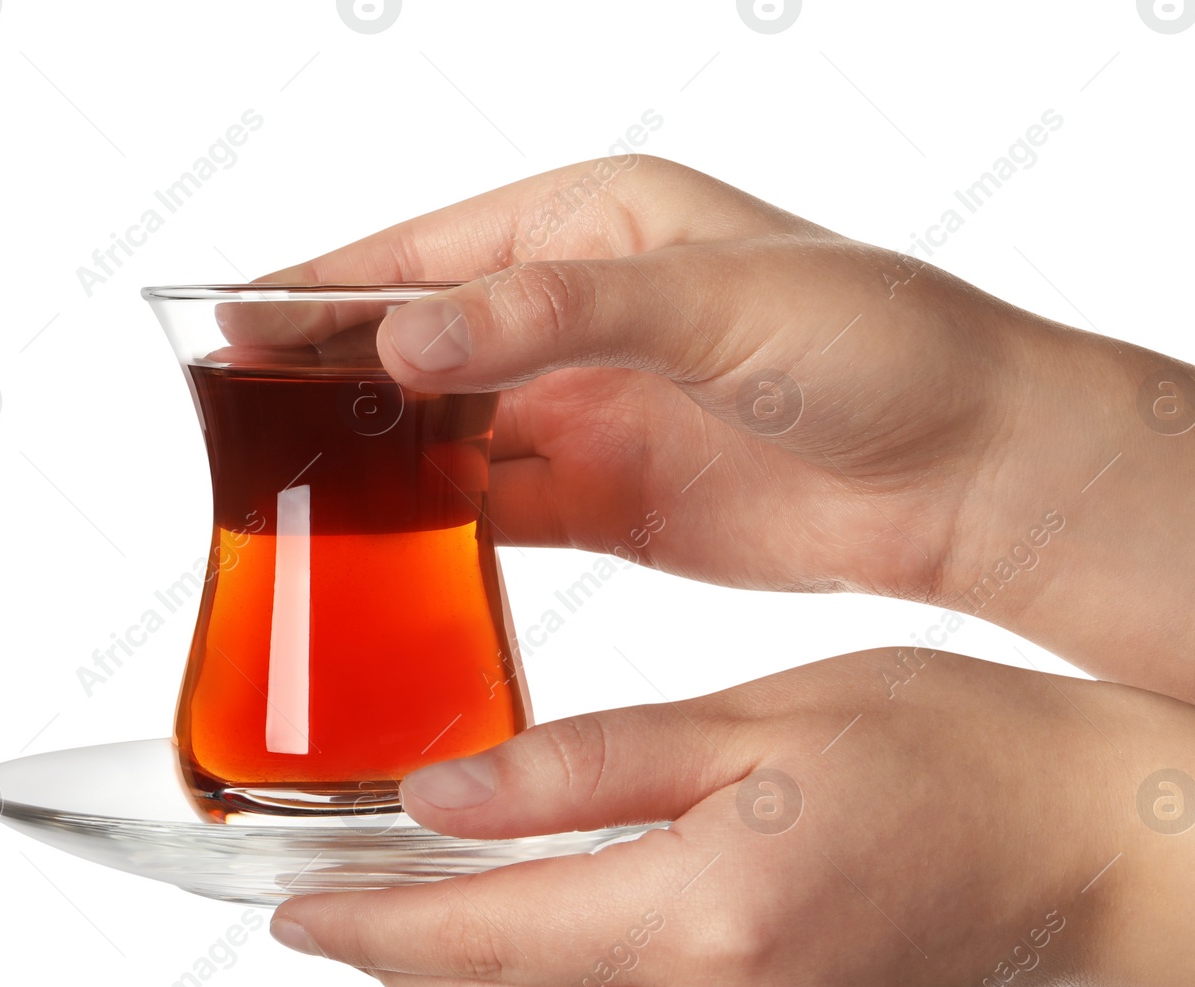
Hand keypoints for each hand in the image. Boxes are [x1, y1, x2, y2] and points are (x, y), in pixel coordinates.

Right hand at [256, 156, 1031, 600]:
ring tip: (280, 495)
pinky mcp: (608, 500)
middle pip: (416, 345)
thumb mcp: (717, 304)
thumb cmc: (876, 350)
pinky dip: (435, 532)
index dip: (323, 289)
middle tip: (233, 423)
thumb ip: (556, 313)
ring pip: (443, 435)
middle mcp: (578, 315)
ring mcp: (589, 411)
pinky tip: (377, 553)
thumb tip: (404, 339)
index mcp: (596, 225)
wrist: (966, 473)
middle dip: (328, 378)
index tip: (228, 325)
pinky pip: (493, 511)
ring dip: (372, 462)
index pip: (425, 254)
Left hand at [270, 650, 1194, 986]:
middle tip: (334, 902)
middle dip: (403, 958)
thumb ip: (578, 771)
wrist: (1092, 847)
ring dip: (479, 979)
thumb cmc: (941, 746)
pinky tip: (551, 940)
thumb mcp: (747, 723)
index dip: (366, 924)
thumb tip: (434, 803)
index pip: (476, 939)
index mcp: (707, 920)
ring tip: (421, 916)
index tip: (288, 908)